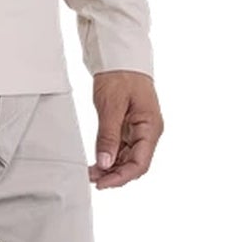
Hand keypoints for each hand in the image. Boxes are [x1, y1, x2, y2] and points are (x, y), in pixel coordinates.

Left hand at [90, 70, 162, 187]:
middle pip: (134, 164)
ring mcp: (139, 130)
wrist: (120, 58)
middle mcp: (148, 132)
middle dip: (114, 175)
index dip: (121, 177)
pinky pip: (121, 149)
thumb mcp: (111, 106)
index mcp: (151, 127)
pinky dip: (109, 157)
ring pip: (127, 159)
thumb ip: (108, 136)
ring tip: (90, 172)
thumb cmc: (120, 76)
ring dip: (110, 168)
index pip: (140, 163)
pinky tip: (96, 163)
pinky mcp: (129, 128)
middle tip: (92, 179)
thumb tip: (105, 163)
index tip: (102, 184)